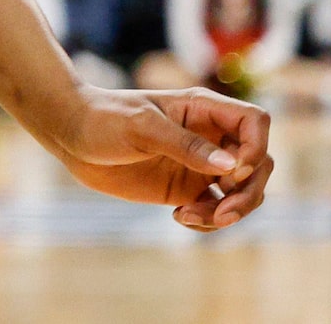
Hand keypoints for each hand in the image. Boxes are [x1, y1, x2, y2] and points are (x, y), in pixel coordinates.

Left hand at [44, 83, 271, 230]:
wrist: (71, 136)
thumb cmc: (103, 119)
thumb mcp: (141, 127)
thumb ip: (185, 145)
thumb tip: (233, 166)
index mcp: (202, 110)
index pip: (254, 122)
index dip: (255, 147)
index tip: (232, 171)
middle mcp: (209, 137)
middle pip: (259, 163)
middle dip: (248, 192)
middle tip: (221, 212)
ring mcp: (201, 164)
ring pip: (244, 191)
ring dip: (231, 212)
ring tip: (192, 217)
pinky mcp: (188, 188)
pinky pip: (218, 209)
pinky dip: (211, 221)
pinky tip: (181, 217)